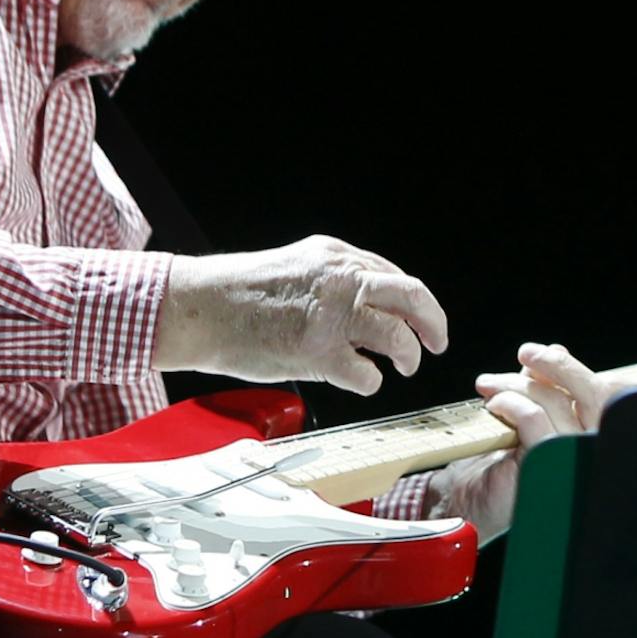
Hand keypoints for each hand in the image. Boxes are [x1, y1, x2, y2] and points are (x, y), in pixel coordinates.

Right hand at [152, 234, 449, 394]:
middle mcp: (339, 281)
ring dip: (408, 355)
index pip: (392, 275)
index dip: (412, 301)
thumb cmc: (237, 294)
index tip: (418, 318)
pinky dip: (371, 381)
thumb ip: (332, 279)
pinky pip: (367, 374)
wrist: (199, 308)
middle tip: (437, 341)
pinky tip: (362, 379)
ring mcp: (330, 317)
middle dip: (433, 322)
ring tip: (404, 366)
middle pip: (411, 296)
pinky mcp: (317, 353)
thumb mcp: (294, 266)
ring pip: (397, 336)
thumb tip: (368, 304)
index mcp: (334, 256)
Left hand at [429, 342, 614, 543]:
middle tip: (526, 353)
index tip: (547, 352)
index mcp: (586, 438)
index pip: (603, 396)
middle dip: (557, 366)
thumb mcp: (523, 416)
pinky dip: (512, 404)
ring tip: (489, 386)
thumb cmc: (492, 462)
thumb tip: (556, 350)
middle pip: (591, 396)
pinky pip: (533, 420)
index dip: (577, 370)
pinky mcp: (544, 468)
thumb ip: (544, 389)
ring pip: (556, 403)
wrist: (465, 499)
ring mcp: (570, 462)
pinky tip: (494, 405)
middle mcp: (585, 451)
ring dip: (518, 384)